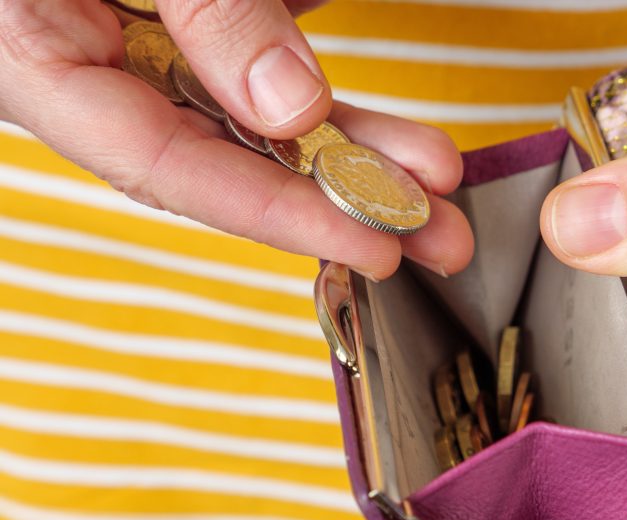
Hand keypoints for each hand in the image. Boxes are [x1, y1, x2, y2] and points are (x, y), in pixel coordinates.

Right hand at [0, 0, 472, 278]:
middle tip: (436, 232)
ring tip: (435, 174)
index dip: (274, 214)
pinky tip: (381, 116)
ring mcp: (136, 31)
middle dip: (341, 194)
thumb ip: (205, 8)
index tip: (371, 239)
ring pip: (253, 113)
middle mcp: (85, 57)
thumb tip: (289, 104)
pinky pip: (251, 58)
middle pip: (226, 154)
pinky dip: (317, 87)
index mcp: (30, 55)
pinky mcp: (186, 14)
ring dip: (352, 144)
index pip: (160, 164)